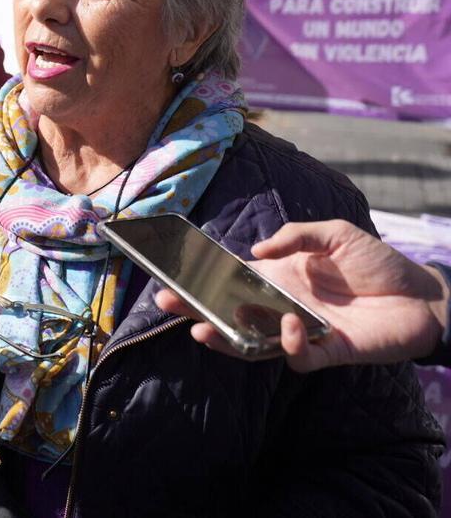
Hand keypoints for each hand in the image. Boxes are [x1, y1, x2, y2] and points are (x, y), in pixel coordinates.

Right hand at [154, 220, 449, 371]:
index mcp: (278, 277)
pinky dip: (289, 345)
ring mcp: (300, 331)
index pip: (229, 279)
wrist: (423, 294)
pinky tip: (289, 326)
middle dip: (196, 309)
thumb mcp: (335, 234)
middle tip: (168, 303)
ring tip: (203, 330)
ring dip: (226, 339)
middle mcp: (281, 306)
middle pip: (229, 313)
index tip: (169, 274)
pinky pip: (297, 357)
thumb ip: (296, 236)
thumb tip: (256, 248)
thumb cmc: (377, 262)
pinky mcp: (326, 352)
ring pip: (251, 344)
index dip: (200, 278)